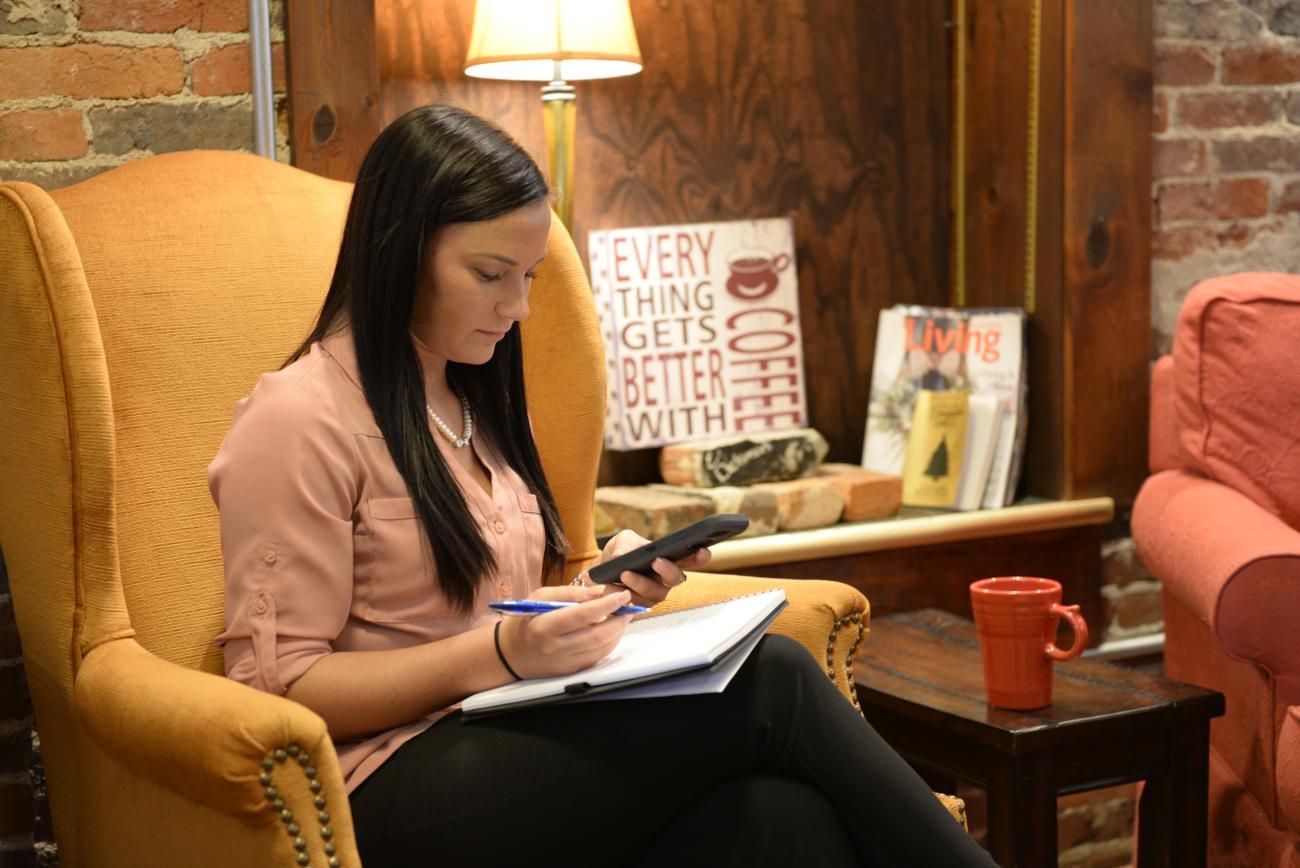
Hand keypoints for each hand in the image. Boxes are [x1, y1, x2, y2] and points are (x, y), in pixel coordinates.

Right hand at [496, 584, 632, 678]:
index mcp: (545, 626)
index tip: (623, 595)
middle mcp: (555, 647)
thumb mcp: (541, 597)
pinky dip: (610, 643)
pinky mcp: (570, 671)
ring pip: (601, 647)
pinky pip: (597, 657)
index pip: (583, 615)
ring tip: (623, 616)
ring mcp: (564, 662)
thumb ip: (571, 593)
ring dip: (618, 631)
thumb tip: (600, 591)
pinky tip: (613, 631)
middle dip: (619, 619)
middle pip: (597, 634)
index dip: (607, 605)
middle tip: (629, 605)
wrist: (510, 653)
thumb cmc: (525, 619)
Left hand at [581, 529, 711, 606]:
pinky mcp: (638, 607)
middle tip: (656, 561)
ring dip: (638, 583)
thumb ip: (625, 543)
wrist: (601, 571)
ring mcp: (653, 595)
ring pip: (653, 593)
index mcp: (669, 560)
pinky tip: (610, 585)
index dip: (700, 558)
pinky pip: (634, 603)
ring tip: (623, 573)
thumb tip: (622, 555)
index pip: (690, 559)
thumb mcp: (622, 541)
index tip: (703, 551)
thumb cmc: (620, 553)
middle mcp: (665, 580)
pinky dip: (622, 593)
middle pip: (674, 579)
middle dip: (667, 570)